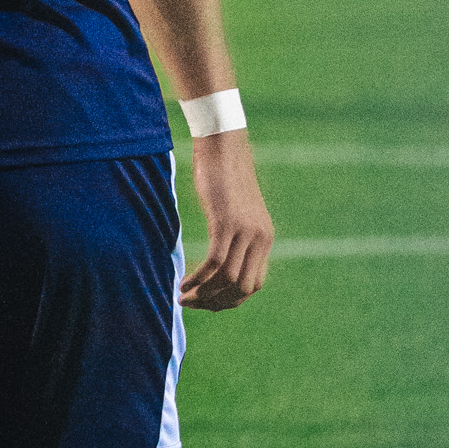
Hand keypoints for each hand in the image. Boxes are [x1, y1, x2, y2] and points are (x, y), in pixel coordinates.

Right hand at [179, 127, 273, 311]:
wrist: (223, 145)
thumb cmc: (223, 175)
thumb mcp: (235, 211)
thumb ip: (235, 235)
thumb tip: (220, 261)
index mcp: (265, 238)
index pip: (255, 284)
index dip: (231, 300)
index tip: (208, 302)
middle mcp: (260, 238)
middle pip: (242, 288)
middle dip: (215, 302)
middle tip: (192, 303)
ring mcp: (245, 231)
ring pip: (228, 280)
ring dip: (204, 294)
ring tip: (183, 297)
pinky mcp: (227, 223)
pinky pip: (215, 263)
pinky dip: (198, 279)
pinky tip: (184, 283)